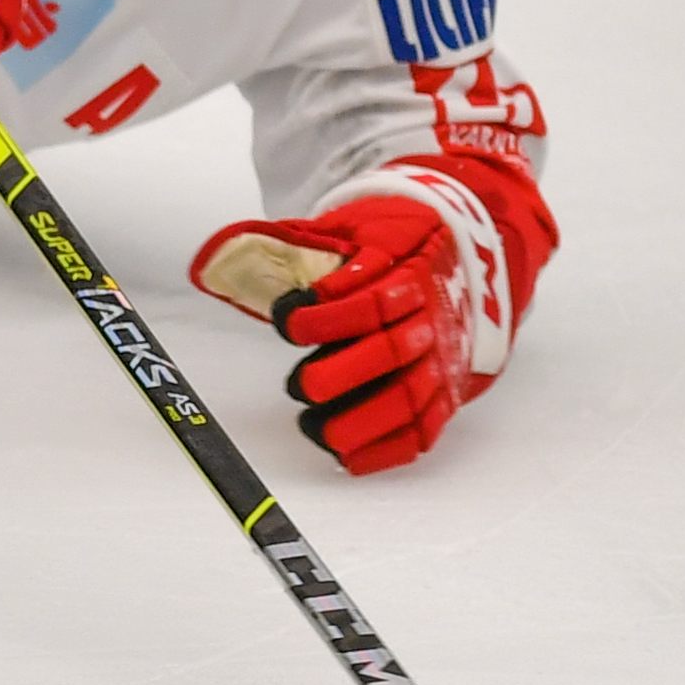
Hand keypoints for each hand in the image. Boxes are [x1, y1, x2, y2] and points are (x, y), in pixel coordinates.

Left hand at [192, 172, 514, 473]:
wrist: (467, 255)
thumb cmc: (391, 241)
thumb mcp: (351, 226)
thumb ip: (296, 243)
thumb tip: (217, 260)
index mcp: (407, 270)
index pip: (371, 297)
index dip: (328, 314)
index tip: (287, 321)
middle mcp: (431, 316)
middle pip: (394, 350)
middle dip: (345, 373)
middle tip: (300, 385)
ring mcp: (442, 356)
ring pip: (412, 394)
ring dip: (364, 420)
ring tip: (317, 430)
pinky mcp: (447, 388)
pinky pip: (427, 426)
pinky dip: (390, 448)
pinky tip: (349, 458)